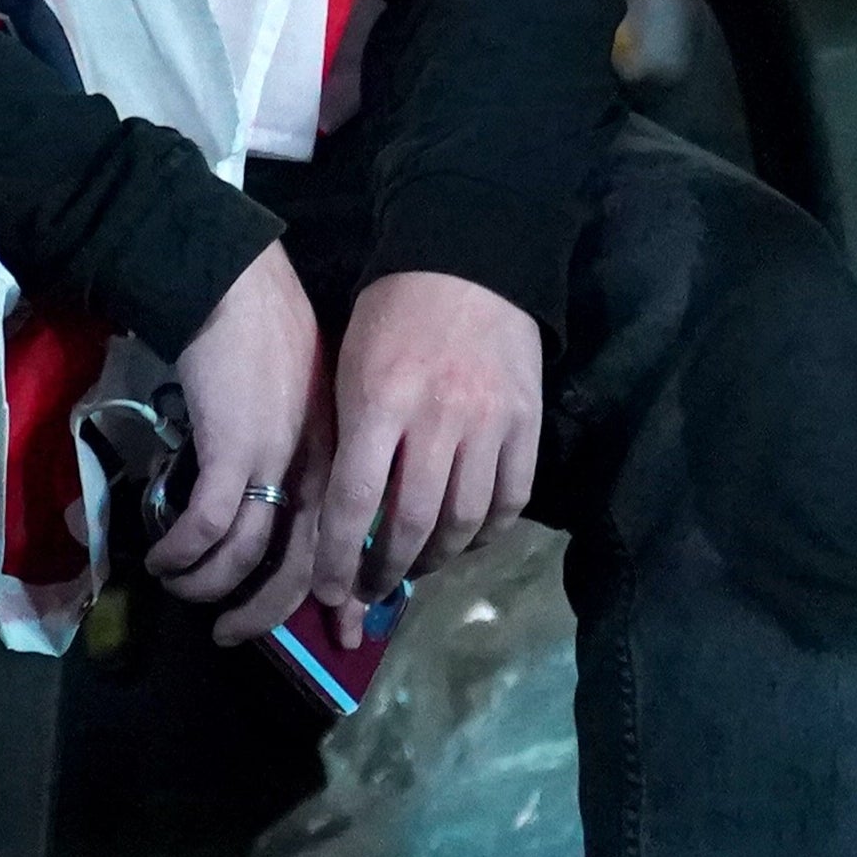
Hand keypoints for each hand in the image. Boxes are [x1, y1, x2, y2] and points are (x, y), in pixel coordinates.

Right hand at [150, 242, 325, 612]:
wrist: (234, 287)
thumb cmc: (265, 335)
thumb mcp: (302, 402)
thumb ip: (300, 450)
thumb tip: (273, 497)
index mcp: (343, 459)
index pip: (351, 542)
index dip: (345, 593)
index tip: (340, 631)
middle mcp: (320, 469)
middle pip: (305, 565)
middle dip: (268, 611)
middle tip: (234, 636)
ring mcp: (277, 461)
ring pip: (248, 554)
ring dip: (210, 585)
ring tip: (181, 590)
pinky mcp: (232, 450)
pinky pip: (207, 525)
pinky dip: (182, 551)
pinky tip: (160, 558)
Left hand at [245, 268, 542, 637]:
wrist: (468, 263)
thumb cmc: (391, 315)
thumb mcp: (348, 368)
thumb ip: (348, 435)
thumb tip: (336, 510)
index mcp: (378, 402)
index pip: (352, 499)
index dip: (337, 555)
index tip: (327, 590)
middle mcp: (437, 419)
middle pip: (411, 522)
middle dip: (385, 569)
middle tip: (366, 592)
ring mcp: (489, 424)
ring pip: (464, 520)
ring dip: (434, 558)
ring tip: (411, 570)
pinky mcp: (528, 425)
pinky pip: (511, 499)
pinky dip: (486, 532)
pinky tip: (462, 540)